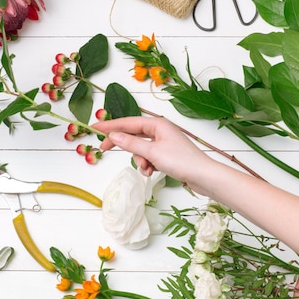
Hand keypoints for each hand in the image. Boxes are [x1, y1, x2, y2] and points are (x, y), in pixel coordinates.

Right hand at [93, 116, 212, 191]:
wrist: (204, 176)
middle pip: (133, 134)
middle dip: (122, 144)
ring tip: (146, 168)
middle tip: (103, 149)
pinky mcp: (167, 154)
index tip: (94, 127)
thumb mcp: (152, 152)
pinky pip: (149, 156)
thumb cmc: (182, 161)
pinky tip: (152, 172)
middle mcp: (160, 130)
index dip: (110, 125)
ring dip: (139, 159)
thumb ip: (131, 143)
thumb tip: (114, 136)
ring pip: (140, 148)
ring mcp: (164, 142)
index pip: (127, 122)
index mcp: (157, 124)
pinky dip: (147, 164)